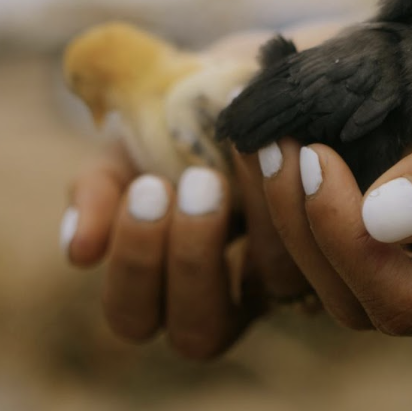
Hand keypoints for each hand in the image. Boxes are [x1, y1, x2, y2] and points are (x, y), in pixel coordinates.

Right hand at [62, 139, 313, 356]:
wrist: (248, 77)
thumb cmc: (178, 120)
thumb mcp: (130, 147)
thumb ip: (100, 192)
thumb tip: (79, 251)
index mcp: (162, 281)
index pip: (135, 316)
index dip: (139, 264)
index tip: (147, 186)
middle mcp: (224, 296)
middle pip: (200, 332)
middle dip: (194, 258)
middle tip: (197, 182)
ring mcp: (285, 271)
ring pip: (275, 283)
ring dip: (260, 217)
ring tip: (248, 148)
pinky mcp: (332, 237)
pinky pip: (325, 239)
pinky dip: (304, 192)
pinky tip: (287, 141)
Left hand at [254, 0, 411, 335]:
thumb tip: (380, 218)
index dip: (351, 244)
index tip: (314, 162)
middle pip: (368, 294)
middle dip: (311, 231)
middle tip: (275, 150)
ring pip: (351, 263)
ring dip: (299, 213)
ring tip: (270, 143)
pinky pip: (359, 214)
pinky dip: (317, 186)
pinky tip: (292, 135)